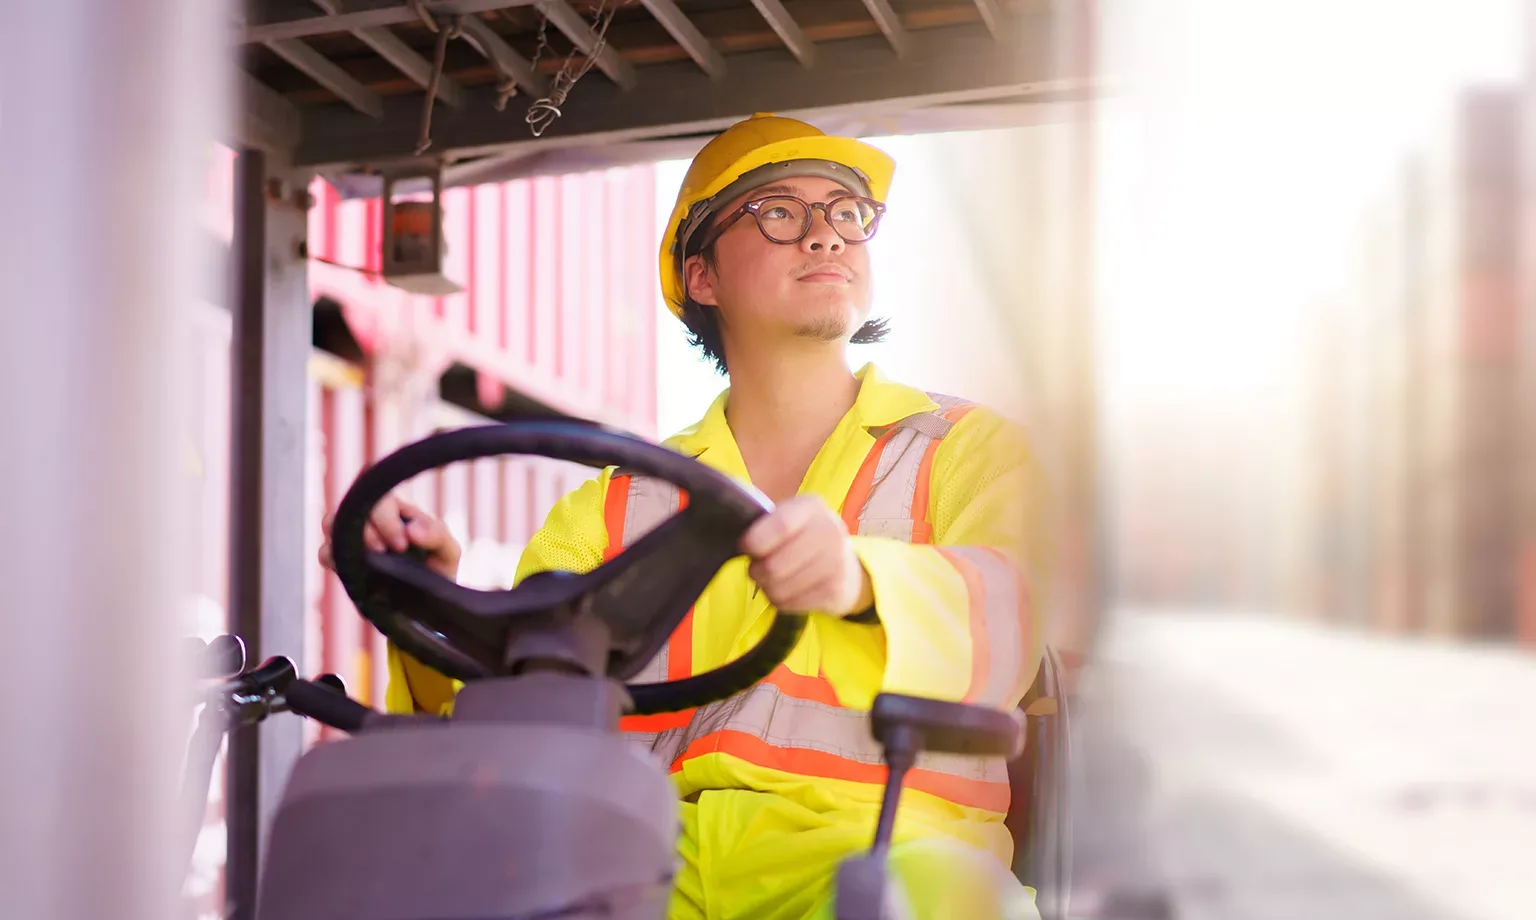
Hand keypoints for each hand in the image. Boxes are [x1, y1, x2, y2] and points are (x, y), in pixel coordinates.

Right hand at [319, 493, 461, 580]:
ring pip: (332, 522)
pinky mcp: (343, 561)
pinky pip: (324, 551)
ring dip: (343, 539)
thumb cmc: (438, 569)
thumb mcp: (448, 552)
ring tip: (364, 560)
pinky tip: (351, 570)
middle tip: (383, 552)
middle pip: (353, 505)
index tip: (401, 545)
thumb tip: (411, 530)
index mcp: (398, 510)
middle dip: (367, 530)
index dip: (385, 517)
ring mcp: (355, 538)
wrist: (425, 604)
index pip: (381, 494)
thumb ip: (437, 535)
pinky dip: (331, 557)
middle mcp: (372, 519)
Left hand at [740, 496, 873, 616]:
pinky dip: (780, 601)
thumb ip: (766, 525)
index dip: (755, 541)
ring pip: (780, 588)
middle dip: (756, 572)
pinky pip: (790, 604)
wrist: (847, 567)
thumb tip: (741, 545)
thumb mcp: (790, 519)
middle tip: (756, 569)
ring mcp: (836, 562)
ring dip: (767, 588)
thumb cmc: (804, 538)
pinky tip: (787, 591)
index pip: (781, 526)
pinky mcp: (835, 590)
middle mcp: (829, 531)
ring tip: (771, 581)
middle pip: (775, 564)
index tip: (744, 547)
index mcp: (811, 507)